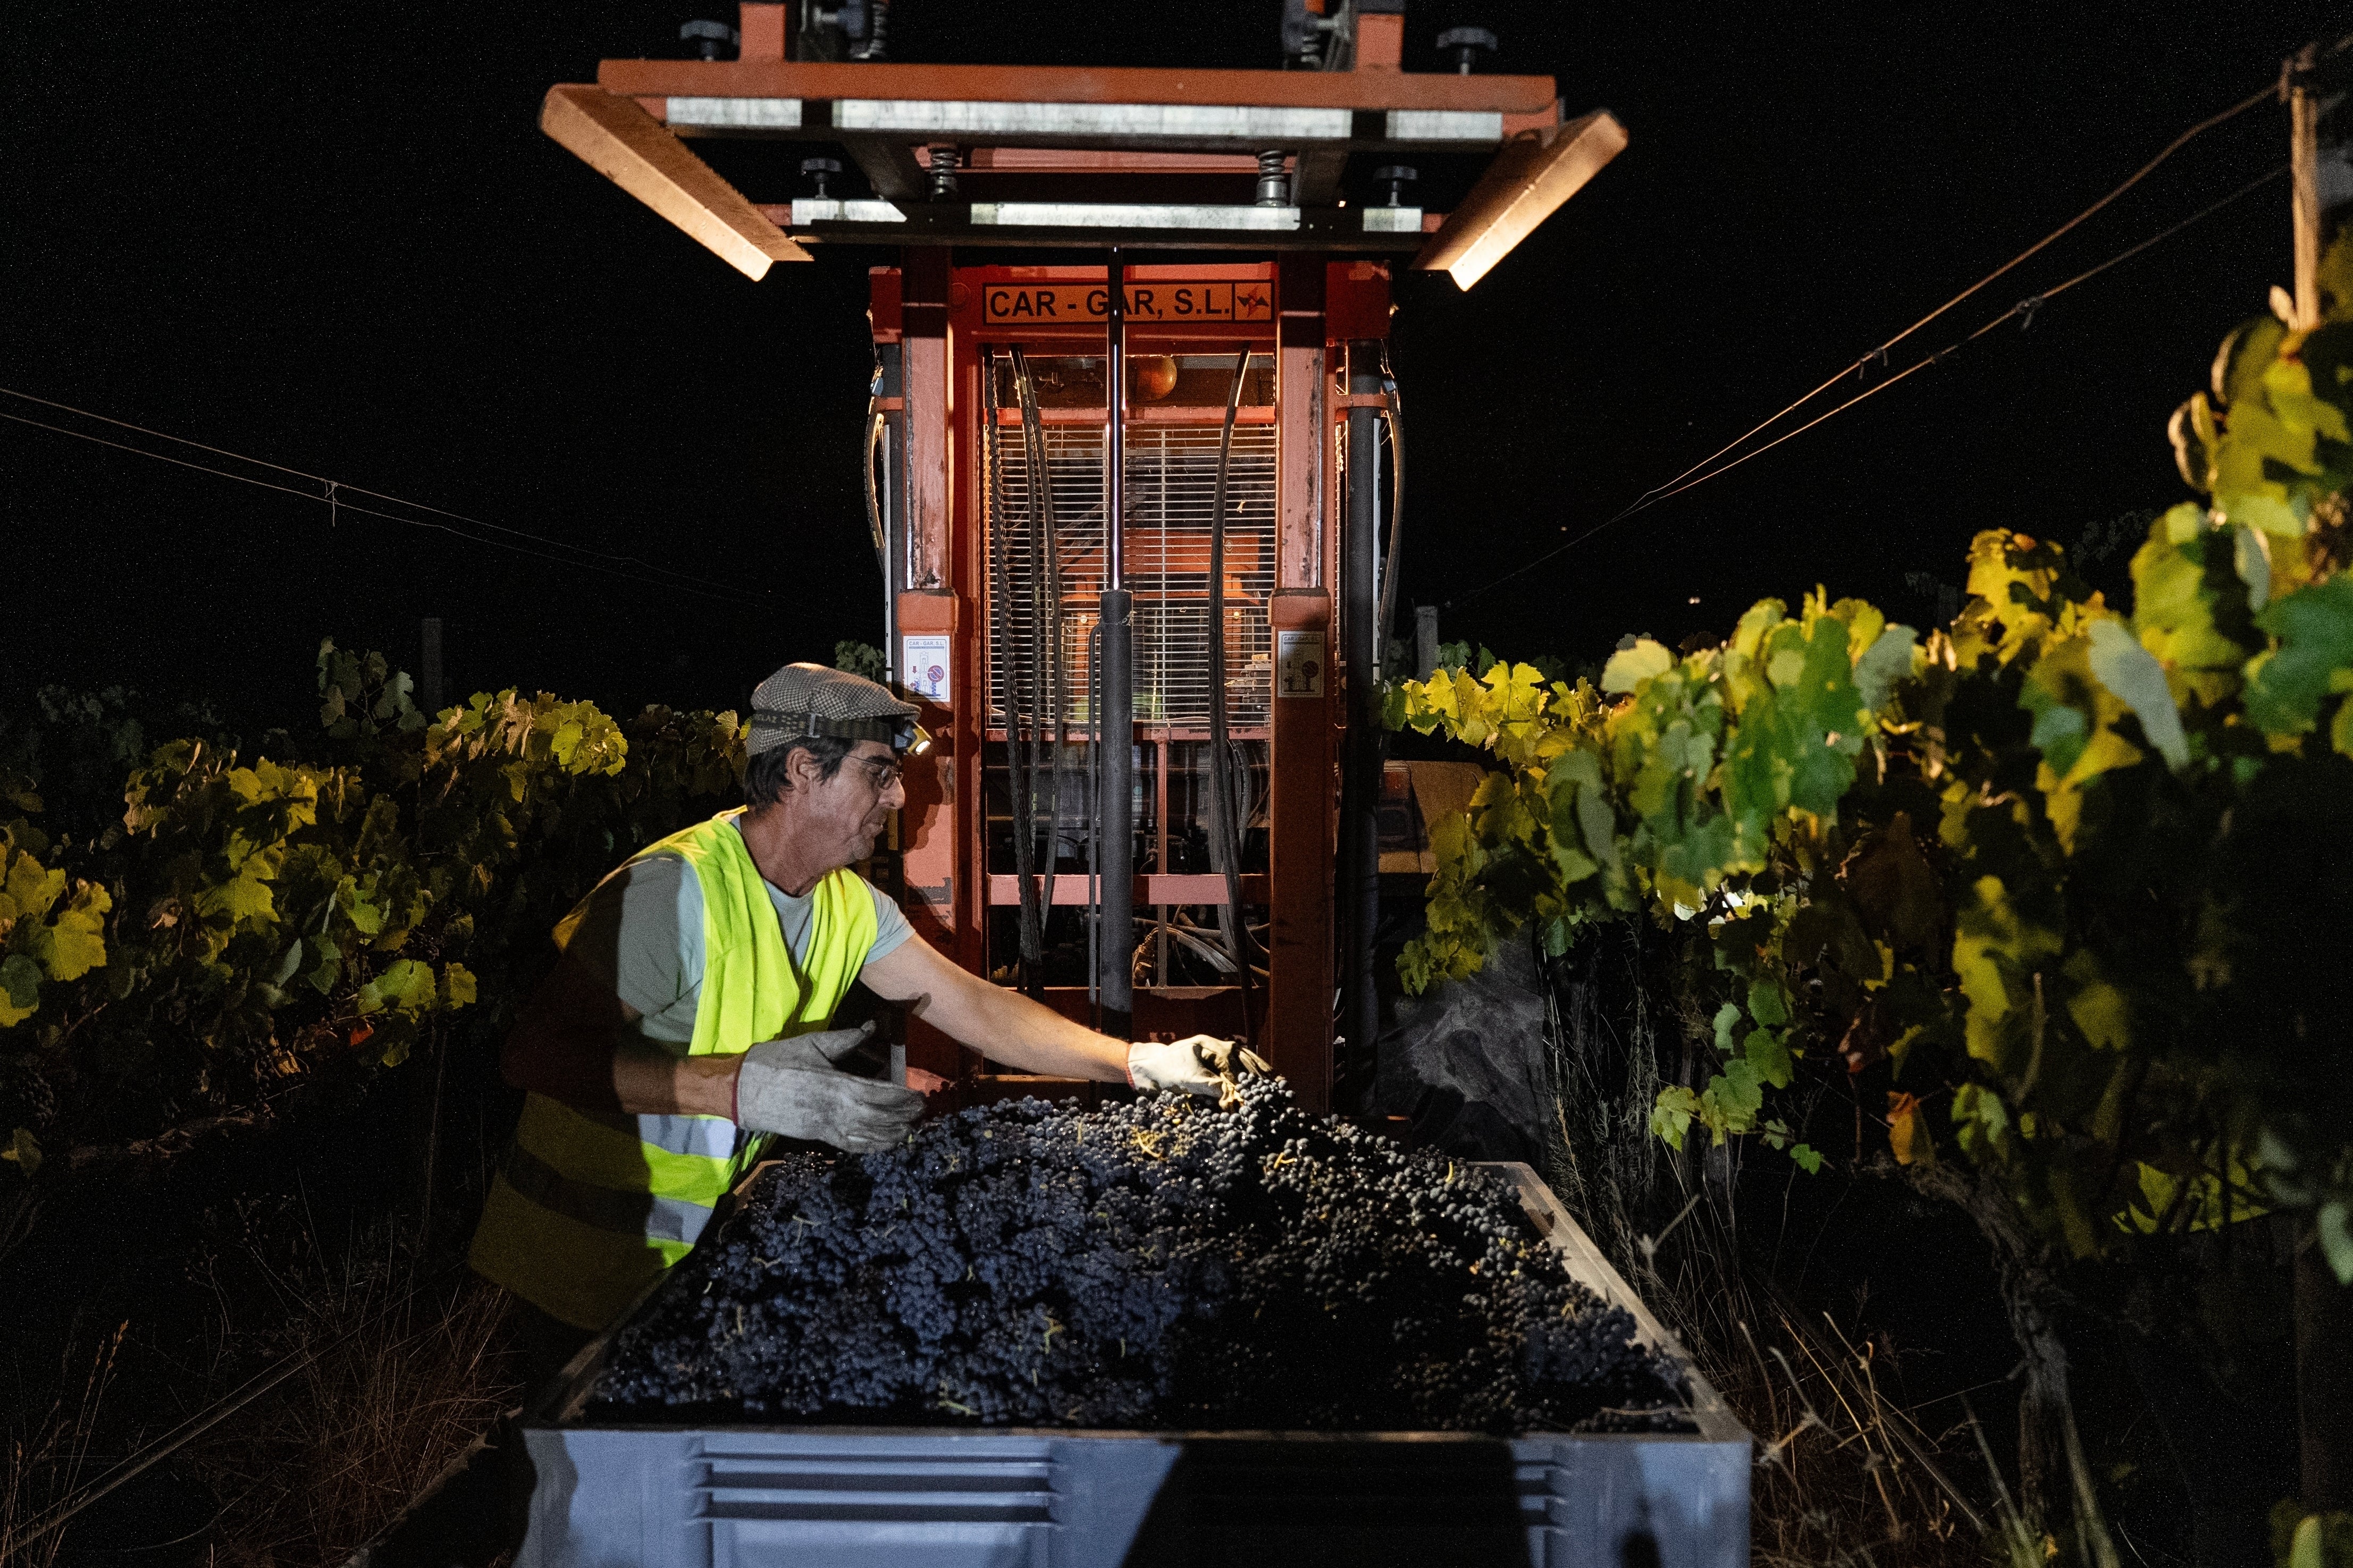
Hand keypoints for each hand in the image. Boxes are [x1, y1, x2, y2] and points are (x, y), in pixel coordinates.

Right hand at [734, 1024, 923, 1151]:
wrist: (742, 1089)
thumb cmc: (775, 1062)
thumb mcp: (812, 1044)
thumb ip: (845, 1039)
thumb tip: (871, 1027)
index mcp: (837, 1084)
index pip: (881, 1094)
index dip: (903, 1097)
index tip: (919, 1096)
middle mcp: (837, 1109)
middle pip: (880, 1117)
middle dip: (904, 1116)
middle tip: (921, 1113)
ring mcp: (827, 1126)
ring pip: (868, 1135)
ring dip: (892, 1134)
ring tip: (910, 1129)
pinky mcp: (817, 1136)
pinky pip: (850, 1145)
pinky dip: (871, 1146)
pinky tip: (884, 1144)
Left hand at [1125, 1034, 1271, 1100]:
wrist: (1147, 1067)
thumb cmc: (1164, 1071)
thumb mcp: (1185, 1079)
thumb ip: (1208, 1085)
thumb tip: (1230, 1096)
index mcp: (1213, 1046)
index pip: (1235, 1068)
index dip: (1246, 1086)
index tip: (1257, 1100)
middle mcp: (1220, 1046)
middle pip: (1247, 1062)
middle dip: (1263, 1078)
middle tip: (1282, 1092)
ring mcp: (1220, 1052)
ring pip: (1247, 1062)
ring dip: (1263, 1075)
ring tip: (1280, 1086)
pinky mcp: (1218, 1062)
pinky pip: (1241, 1066)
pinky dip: (1254, 1074)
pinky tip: (1264, 1083)